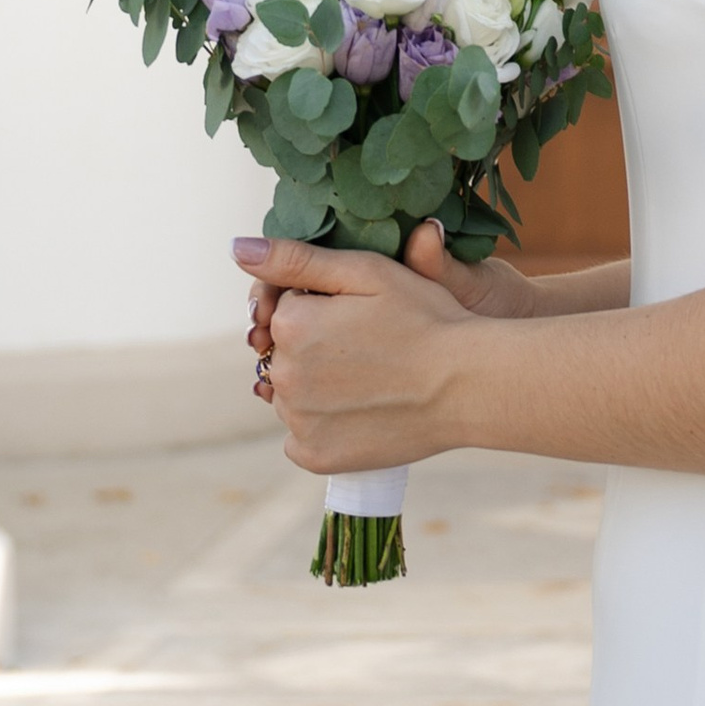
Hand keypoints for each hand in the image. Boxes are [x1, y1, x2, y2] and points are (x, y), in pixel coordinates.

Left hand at [230, 227, 475, 474]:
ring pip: (291, 394)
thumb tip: (236, 249)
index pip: (285, 308)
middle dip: (314, 345)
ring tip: (369, 378)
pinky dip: (321, 425)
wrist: (468, 385)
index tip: (360, 314)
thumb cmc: (426, 318)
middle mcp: (283, 376)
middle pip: (284, 353)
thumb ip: (295, 258)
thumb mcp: (366, 271)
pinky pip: (300, 436)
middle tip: (369, 345)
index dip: (322, 305)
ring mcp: (298, 422)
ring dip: (316, 386)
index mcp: (291, 325)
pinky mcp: (315, 457)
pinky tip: (359, 410)